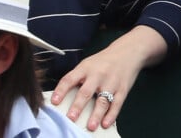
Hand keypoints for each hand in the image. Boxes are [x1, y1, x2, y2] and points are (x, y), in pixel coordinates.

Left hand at [49, 26, 166, 131]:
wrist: (126, 53)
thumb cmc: (102, 61)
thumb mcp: (87, 64)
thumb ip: (78, 78)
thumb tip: (64, 96)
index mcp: (84, 68)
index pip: (70, 79)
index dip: (61, 90)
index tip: (54, 101)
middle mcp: (97, 75)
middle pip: (86, 92)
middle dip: (78, 106)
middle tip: (71, 118)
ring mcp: (110, 83)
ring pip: (102, 101)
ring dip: (96, 115)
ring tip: (90, 126)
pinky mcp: (122, 90)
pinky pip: (116, 104)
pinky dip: (111, 115)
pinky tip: (105, 123)